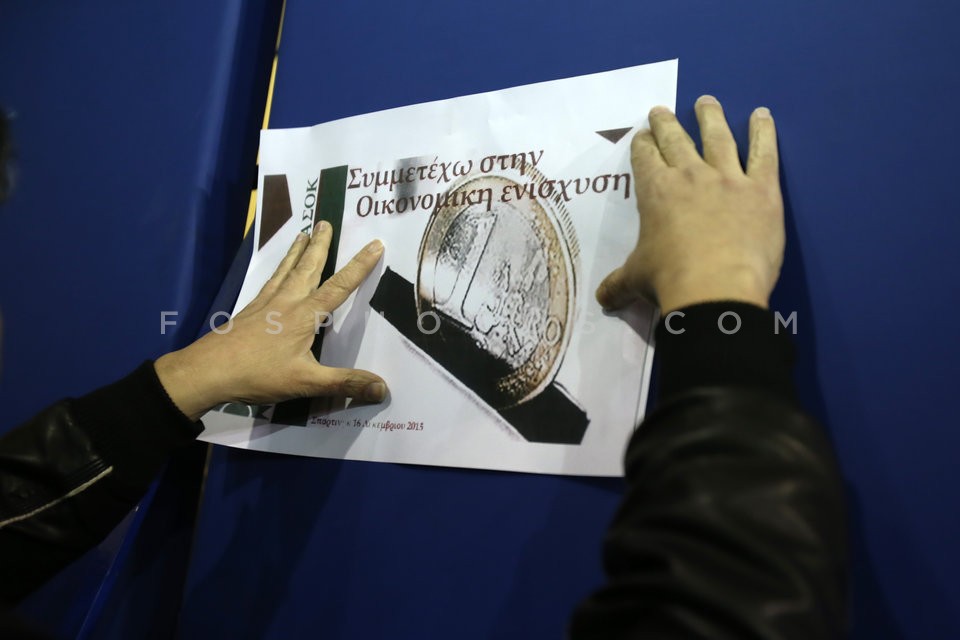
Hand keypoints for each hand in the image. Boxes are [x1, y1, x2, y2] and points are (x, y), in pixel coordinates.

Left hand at [156, 222, 387, 420]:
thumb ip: (345, 383)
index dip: (360, 266)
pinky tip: (277, 273)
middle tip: (327, 222)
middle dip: (321, 246)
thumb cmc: (259, 374)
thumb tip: (383, 388)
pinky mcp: (249, 312)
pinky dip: (278, 270)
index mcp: (304, 315)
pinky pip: (269, 282)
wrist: (207, 371)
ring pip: (286, 271)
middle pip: (308, 267)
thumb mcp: (306, 383)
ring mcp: (265, 304)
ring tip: (303, 234)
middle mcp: (286, 302)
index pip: (339, 286)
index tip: (376, 244)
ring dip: (297, 252)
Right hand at [595, 95, 783, 313]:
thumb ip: (619, 284)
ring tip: (707, 102)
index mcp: (655, 192)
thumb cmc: (670, 281)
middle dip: (666, 123)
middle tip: (661, 110)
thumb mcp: (636, 280)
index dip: (642, 144)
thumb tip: (602, 299)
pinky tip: (761, 115)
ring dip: (711, 117)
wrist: (715, 290)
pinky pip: (764, 153)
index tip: (642, 136)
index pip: (645, 157)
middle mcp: (690, 175)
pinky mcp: (762, 189)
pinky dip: (764, 132)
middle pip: (676, 140)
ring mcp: (728, 178)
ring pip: (718, 137)